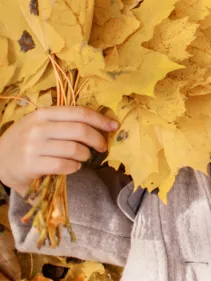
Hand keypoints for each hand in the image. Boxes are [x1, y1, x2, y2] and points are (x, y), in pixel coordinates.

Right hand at [0, 107, 117, 196]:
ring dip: (85, 155)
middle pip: (80, 131)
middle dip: (98, 139)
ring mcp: (33, 146)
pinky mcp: (31, 165)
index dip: (100, 119)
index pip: (79, 113)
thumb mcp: (41, 124)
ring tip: (82, 157)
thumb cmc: (26, 141)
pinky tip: (72, 167)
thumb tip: (102, 124)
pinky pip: (63, 165)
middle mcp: (38, 128)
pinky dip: (74, 167)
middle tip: (102, 147)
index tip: (114, 126)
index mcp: (43, 114)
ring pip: (74, 149)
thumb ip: (65, 122)